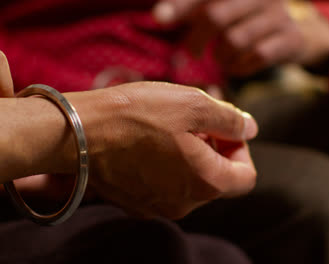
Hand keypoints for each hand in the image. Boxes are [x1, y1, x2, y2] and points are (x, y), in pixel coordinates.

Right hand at [64, 82, 257, 218]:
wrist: (79, 133)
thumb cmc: (136, 114)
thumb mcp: (192, 104)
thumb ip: (230, 119)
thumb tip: (249, 129)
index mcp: (206, 184)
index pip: (246, 176)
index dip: (239, 148)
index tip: (219, 128)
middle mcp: (185, 205)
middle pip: (216, 180)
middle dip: (211, 149)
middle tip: (189, 122)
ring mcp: (157, 208)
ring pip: (188, 183)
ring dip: (187, 157)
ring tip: (165, 130)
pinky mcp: (135, 204)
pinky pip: (163, 187)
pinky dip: (164, 168)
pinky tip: (146, 145)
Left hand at [153, 0, 328, 76]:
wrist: (295, 33)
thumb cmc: (245, 21)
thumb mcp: (221, 9)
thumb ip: (192, 10)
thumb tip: (159, 15)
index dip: (180, 6)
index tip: (159, 17)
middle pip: (215, 16)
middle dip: (196, 40)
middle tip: (192, 53)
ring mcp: (278, 14)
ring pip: (235, 40)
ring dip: (221, 57)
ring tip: (220, 58)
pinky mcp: (291, 37)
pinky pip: (258, 56)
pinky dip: (241, 67)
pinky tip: (237, 66)